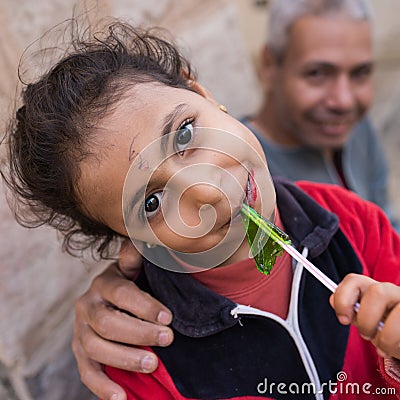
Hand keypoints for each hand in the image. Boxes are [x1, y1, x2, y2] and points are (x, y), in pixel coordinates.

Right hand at [72, 240, 173, 399]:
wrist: (110, 300)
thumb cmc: (131, 285)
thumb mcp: (135, 269)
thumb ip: (137, 258)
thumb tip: (139, 242)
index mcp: (104, 283)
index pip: (122, 294)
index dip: (145, 307)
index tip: (168, 318)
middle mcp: (87, 305)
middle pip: (108, 323)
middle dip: (139, 333)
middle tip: (167, 340)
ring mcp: (80, 331)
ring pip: (96, 348)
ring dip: (124, 358)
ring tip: (153, 365)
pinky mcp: (80, 352)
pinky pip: (87, 372)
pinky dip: (102, 386)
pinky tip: (120, 397)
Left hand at [330, 273, 399, 358]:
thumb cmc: (387, 330)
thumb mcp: (367, 321)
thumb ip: (351, 310)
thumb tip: (333, 300)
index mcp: (374, 290)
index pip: (354, 281)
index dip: (343, 298)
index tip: (343, 319)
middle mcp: (392, 291)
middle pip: (377, 292)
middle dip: (366, 319)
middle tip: (367, 335)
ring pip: (397, 311)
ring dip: (386, 336)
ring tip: (385, 346)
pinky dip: (397, 343)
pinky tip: (398, 347)